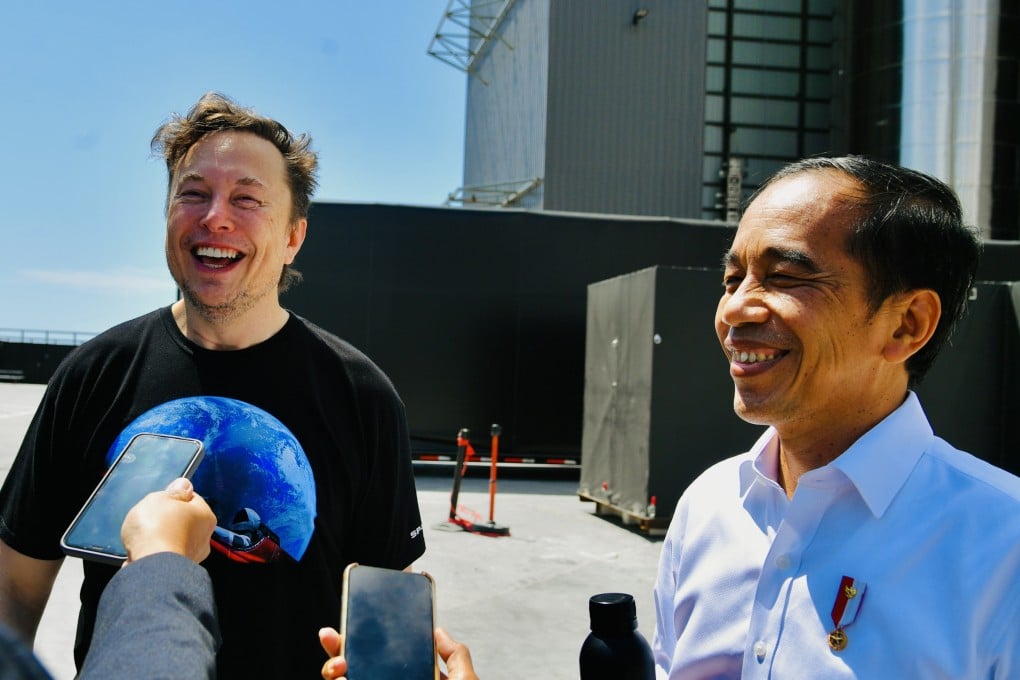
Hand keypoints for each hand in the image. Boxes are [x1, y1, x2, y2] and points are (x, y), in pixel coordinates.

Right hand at [121, 477, 216, 564]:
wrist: (149, 567)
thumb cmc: (157, 528)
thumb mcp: (161, 498)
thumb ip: (173, 491)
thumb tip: (184, 485)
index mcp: (205, 516)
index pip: (192, 499)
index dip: (174, 497)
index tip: (161, 499)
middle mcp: (204, 537)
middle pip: (183, 521)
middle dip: (167, 519)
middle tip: (150, 519)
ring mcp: (191, 556)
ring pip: (173, 540)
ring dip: (160, 538)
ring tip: (144, 538)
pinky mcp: (176, 572)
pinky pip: (163, 557)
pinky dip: (154, 554)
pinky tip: (143, 552)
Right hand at [318, 626, 477, 679]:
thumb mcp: (464, 679)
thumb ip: (455, 655)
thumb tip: (438, 631)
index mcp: (411, 679)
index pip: (382, 657)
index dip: (361, 641)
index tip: (344, 627)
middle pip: (357, 669)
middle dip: (338, 654)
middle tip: (334, 643)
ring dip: (335, 673)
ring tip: (340, 669)